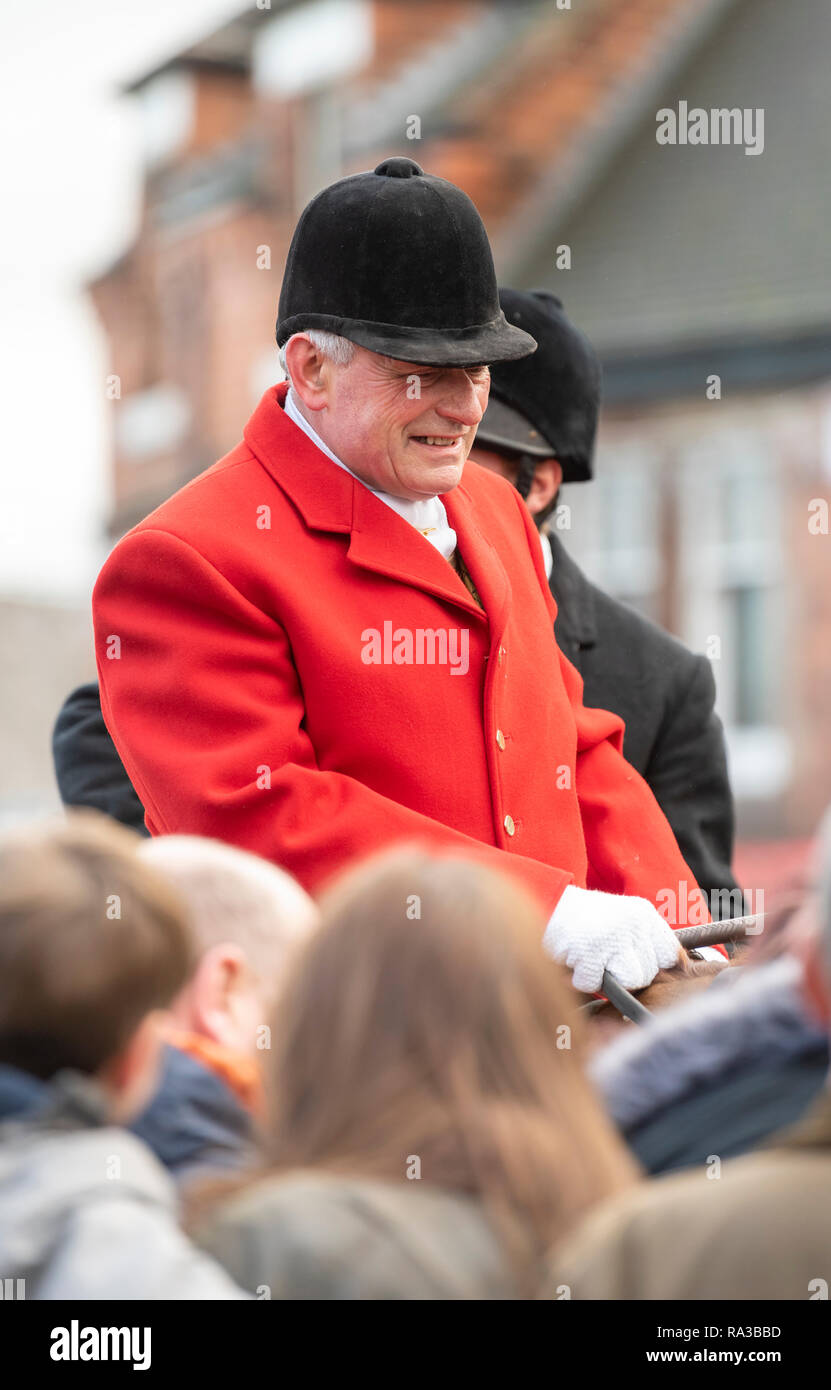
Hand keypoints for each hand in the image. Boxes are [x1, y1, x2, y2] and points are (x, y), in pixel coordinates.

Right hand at [543, 885, 681, 992]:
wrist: (547, 902)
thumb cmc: (585, 917)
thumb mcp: (623, 918)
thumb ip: (645, 941)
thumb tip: (672, 973)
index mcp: (644, 914)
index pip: (670, 953)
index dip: (656, 965)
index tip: (639, 966)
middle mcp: (634, 924)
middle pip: (650, 972)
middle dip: (627, 974)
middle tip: (606, 960)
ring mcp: (612, 937)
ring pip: (631, 981)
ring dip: (608, 980)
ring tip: (593, 963)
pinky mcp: (589, 952)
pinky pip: (595, 985)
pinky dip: (581, 980)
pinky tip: (575, 962)